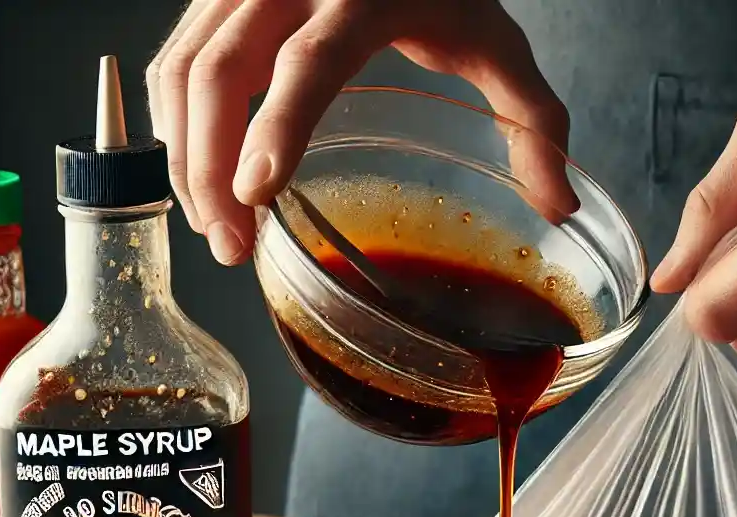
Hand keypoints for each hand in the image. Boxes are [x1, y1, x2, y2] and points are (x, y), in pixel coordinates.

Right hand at [146, 0, 573, 265]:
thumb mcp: (499, 47)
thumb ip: (534, 121)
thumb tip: (561, 204)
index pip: (306, 63)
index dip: (275, 129)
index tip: (256, 194)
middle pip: (219, 71)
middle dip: (210, 168)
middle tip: (231, 248)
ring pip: (184, 69)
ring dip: (185, 155)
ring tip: (215, 229)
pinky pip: (176, 60)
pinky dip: (177, 124)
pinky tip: (198, 175)